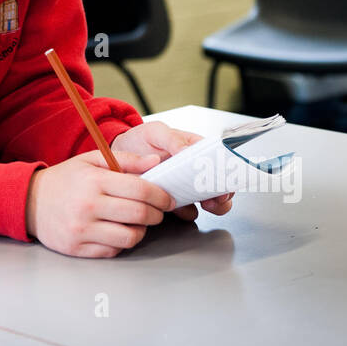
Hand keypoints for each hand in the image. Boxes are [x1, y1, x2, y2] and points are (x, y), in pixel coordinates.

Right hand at [25, 150, 174, 257]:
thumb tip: (156, 162)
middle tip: (158, 211)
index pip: (140, 189)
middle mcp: (88, 207)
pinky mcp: (78, 248)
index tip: (167, 199)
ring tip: (137, 222)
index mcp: (94, 181)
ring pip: (130, 237)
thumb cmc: (65, 180)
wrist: (30, 202)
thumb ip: (125, 159)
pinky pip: (113, 250)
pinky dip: (122, 242)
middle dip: (157, 214)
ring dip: (141, 230)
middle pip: (139, 215)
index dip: (161, 195)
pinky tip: (118, 230)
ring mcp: (82, 230)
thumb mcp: (91, 160)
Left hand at [111, 122, 234, 220]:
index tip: (223, 180)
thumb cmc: (141, 140)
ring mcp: (186, 186)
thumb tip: (187, 150)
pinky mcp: (174, 201)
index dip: (226, 171)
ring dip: (211, 205)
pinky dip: (188, 212)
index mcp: (195, 149)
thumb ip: (171, 139)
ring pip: (209, 199)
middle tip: (216, 198)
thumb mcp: (155, 132)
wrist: (120, 157)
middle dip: (223, 193)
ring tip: (204, 205)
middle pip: (219, 183)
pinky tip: (181, 210)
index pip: (219, 160)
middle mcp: (195, 169)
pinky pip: (188, 211)